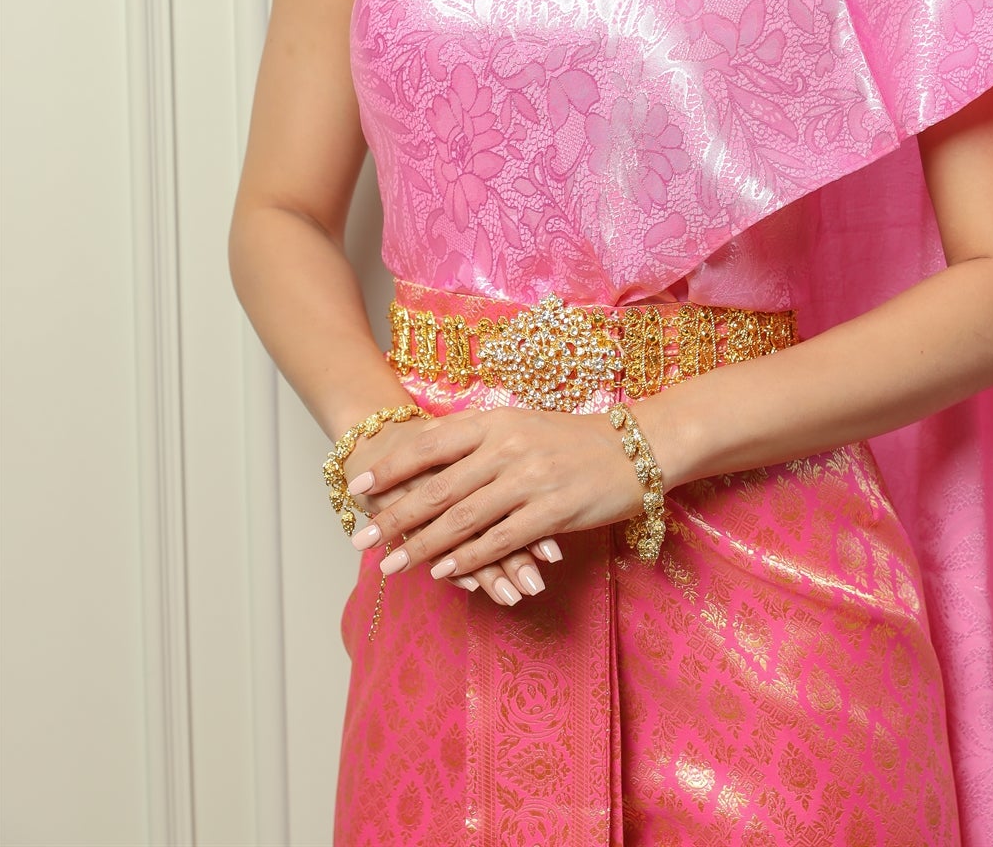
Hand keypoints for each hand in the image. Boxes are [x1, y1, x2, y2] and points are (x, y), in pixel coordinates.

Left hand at [342, 414, 564, 606]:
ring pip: (464, 518)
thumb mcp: (521, 424)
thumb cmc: (572, 438)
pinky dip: (470, 558)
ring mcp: (531, 479)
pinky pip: (501, 540)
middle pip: (439, 486)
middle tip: (362, 539)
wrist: (635, 447)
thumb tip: (426, 452)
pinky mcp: (553, 510)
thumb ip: (477, 438)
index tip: (358, 490)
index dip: (390, 468)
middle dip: (396, 517)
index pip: (430, 444)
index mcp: (496, 420)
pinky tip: (446, 572)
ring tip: (393, 566)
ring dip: (424, 546)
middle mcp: (508, 446)